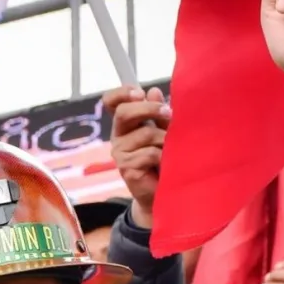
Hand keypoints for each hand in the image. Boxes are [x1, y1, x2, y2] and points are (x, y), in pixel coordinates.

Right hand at [104, 85, 170, 228]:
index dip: (121, 93)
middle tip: (169, 114)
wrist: (161, 192)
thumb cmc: (163, 159)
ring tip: (172, 149)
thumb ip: (157, 113)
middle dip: (149, 109)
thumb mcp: (162, 131)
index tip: (139, 93)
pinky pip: (149, 153)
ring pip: (145, 134)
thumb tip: (154, 91)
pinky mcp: (127, 168)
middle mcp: (118, 137)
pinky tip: (167, 163)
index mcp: (124, 124)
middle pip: (124, 112)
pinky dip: (164, 156)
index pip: (110, 102)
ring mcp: (120, 154)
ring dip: (165, 139)